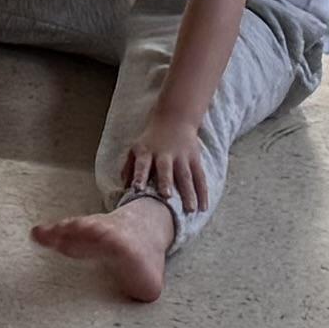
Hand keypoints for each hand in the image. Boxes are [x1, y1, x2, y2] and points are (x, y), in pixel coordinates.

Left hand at [116, 98, 220, 218]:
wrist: (175, 117)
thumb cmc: (151, 139)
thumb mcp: (136, 147)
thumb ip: (129, 167)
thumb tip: (124, 188)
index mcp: (147, 152)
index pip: (142, 164)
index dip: (139, 175)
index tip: (137, 188)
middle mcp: (165, 154)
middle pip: (166, 169)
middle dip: (166, 182)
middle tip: (167, 196)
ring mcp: (182, 157)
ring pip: (186, 176)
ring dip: (188, 193)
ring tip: (190, 209)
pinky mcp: (195, 159)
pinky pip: (200, 178)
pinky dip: (202, 193)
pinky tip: (203, 208)